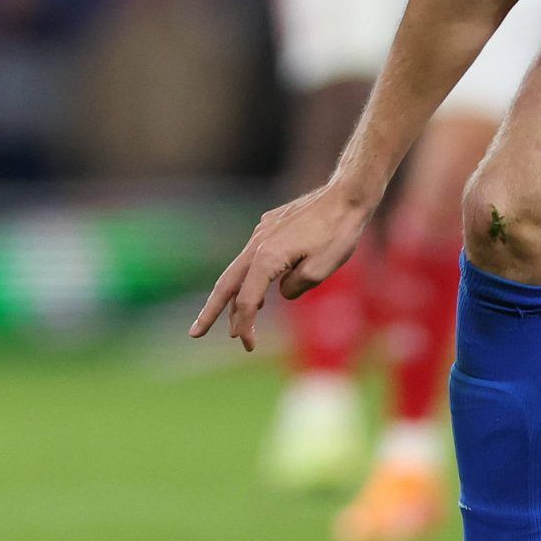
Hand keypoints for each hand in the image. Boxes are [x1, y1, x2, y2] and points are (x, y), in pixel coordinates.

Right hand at [191, 182, 371, 350]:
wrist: (346, 195)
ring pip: (239, 270)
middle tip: (194, 334)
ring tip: (233, 323)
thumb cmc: (339, 232)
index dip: (244, 326)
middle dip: (210, 311)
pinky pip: (253, 256)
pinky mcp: (270, 225)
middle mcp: (258, 243)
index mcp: (268, 257)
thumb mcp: (322, 270)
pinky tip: (260, 291)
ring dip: (234, 297)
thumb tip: (280, 292)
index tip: (248, 345)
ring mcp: (262, 232)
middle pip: (226, 283)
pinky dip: (249, 277)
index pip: (247, 300)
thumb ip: (296, 287)